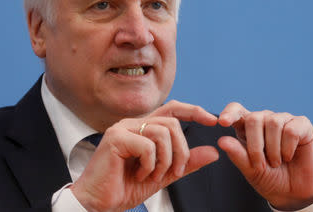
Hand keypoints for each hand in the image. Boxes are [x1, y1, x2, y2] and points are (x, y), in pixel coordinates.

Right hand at [71, 100, 218, 211]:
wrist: (99, 203)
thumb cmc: (124, 187)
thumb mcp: (163, 174)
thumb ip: (186, 162)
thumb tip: (213, 152)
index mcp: (144, 129)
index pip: (172, 110)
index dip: (193, 111)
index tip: (212, 121)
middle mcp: (133, 124)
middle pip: (172, 123)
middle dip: (181, 151)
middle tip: (174, 172)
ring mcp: (123, 128)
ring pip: (162, 133)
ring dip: (165, 161)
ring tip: (153, 176)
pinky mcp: (116, 138)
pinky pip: (148, 146)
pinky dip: (150, 166)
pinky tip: (139, 175)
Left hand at [217, 102, 312, 210]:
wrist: (293, 192)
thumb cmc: (268, 177)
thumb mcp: (250, 169)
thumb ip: (237, 154)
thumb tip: (221, 141)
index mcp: (247, 127)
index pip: (236, 110)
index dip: (230, 113)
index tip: (222, 123)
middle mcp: (264, 119)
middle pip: (254, 118)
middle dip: (255, 145)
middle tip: (260, 164)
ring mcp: (284, 119)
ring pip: (273, 123)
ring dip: (273, 149)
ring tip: (276, 162)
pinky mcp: (302, 125)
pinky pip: (292, 130)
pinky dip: (288, 148)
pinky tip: (288, 156)